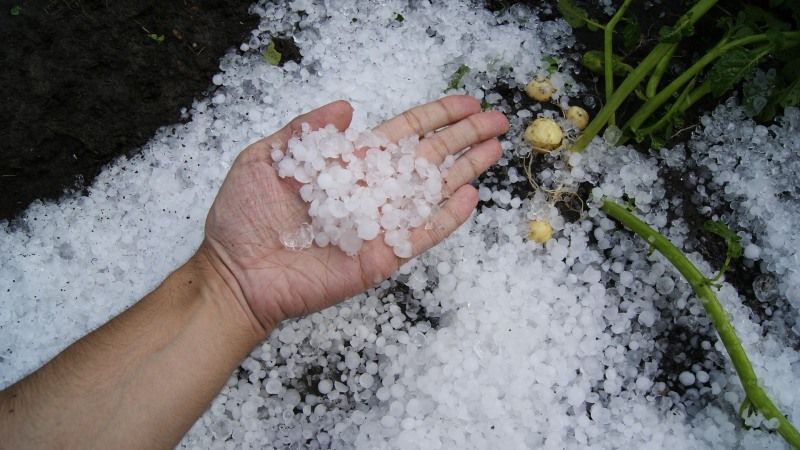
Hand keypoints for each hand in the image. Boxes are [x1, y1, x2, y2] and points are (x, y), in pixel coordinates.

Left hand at [199, 96, 508, 333]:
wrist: (236, 273)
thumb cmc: (243, 217)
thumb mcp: (265, 159)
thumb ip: (306, 131)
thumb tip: (347, 104)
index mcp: (349, 164)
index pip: (403, 134)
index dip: (435, 117)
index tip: (466, 103)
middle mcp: (371, 190)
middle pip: (428, 158)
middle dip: (463, 137)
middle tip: (498, 120)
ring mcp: (379, 224)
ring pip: (432, 192)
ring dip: (465, 170)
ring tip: (496, 149)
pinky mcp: (382, 256)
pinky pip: (421, 234)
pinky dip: (446, 218)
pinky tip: (470, 197)